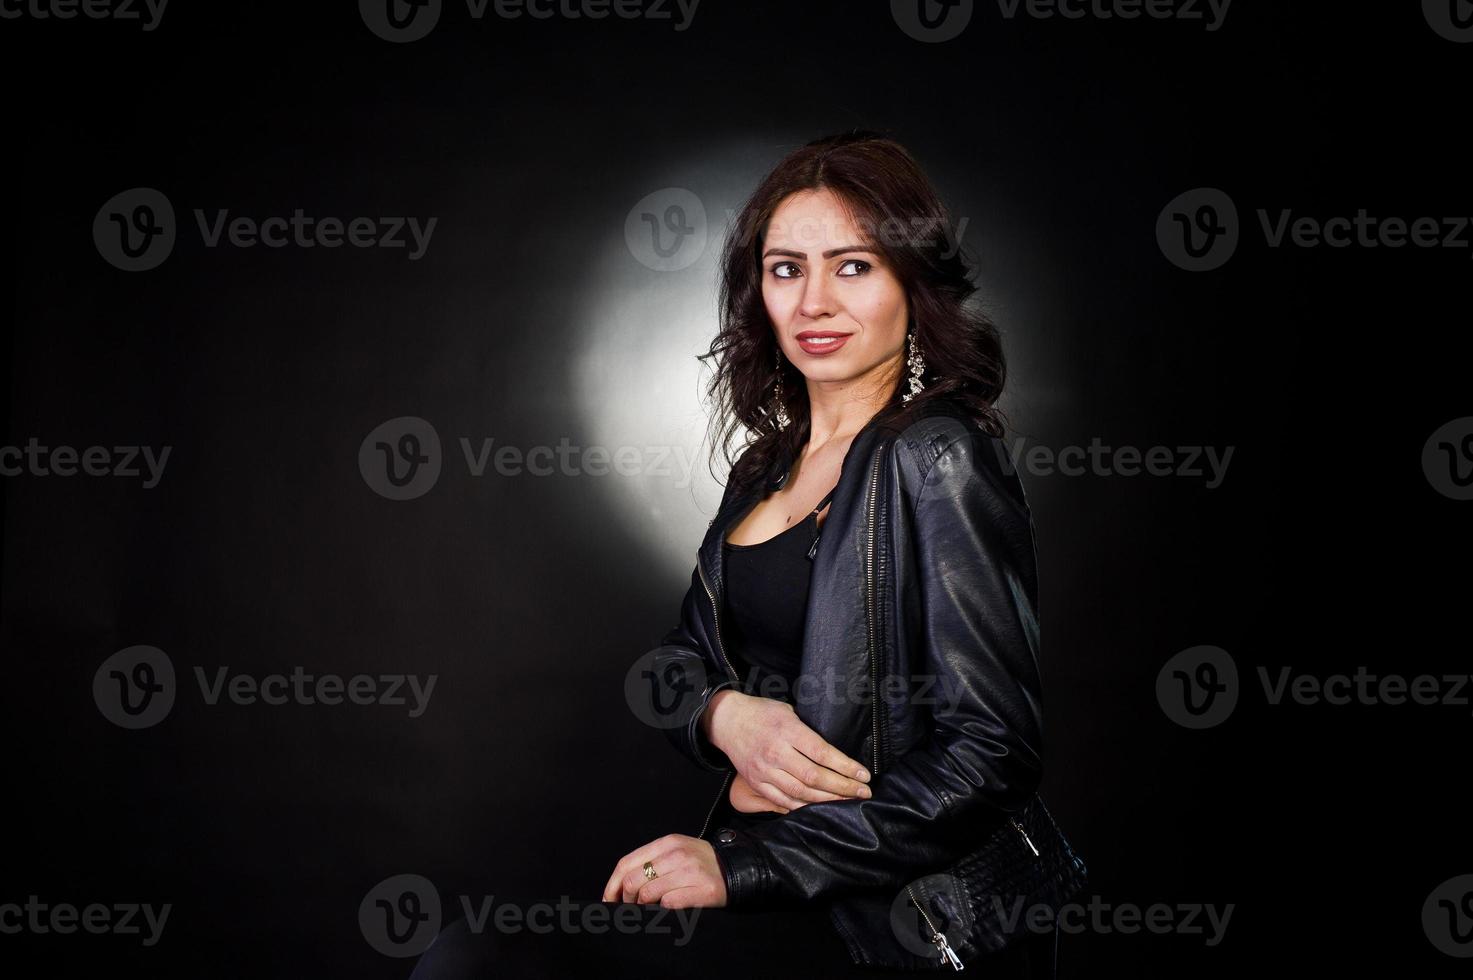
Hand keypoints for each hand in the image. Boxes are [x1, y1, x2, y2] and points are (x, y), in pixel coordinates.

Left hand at [601, 834, 725, 907]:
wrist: (736, 869)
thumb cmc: (700, 864)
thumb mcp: (676, 852)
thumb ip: (651, 861)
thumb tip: (619, 886)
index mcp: (667, 842)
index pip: (627, 863)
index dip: (612, 885)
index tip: (608, 900)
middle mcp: (677, 854)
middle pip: (633, 880)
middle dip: (626, 900)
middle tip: (630, 908)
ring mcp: (690, 872)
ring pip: (648, 894)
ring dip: (643, 907)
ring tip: (649, 909)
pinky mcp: (702, 890)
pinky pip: (669, 903)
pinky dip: (662, 910)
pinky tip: (666, 909)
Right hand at [704, 690, 871, 811]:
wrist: (727, 721)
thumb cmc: (762, 712)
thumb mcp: (789, 711)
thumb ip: (809, 731)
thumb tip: (836, 750)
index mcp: (787, 731)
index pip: (822, 753)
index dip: (846, 767)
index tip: (864, 775)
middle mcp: (776, 753)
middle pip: (815, 777)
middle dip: (843, 787)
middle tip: (864, 792)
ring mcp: (765, 771)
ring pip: (801, 793)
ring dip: (828, 800)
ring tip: (848, 801)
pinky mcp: (757, 782)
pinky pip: (783, 801)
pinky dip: (803, 807)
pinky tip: (820, 809)